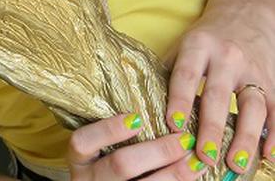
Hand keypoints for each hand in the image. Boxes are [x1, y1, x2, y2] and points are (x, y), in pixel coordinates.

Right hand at [68, 114, 203, 180]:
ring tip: (197, 160)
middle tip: (184, 138)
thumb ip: (117, 132)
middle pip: (121, 165)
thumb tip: (155, 102)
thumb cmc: (106, 166)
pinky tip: (195, 176)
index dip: (108, 130)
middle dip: (157, 152)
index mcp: (78, 161)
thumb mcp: (100, 151)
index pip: (83, 142)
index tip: (136, 117)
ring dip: (176, 174)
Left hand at [165, 2, 274, 168]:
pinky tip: (267, 156)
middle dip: (212, 129)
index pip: (186, 75)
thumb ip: (167, 72)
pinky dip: (274, 135)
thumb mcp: (182, 45)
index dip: (180, 100)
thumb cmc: (205, 37)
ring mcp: (253, 71)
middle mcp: (227, 58)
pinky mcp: (273, 82)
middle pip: (219, 96)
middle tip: (204, 157)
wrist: (245, 12)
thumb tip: (144, 107)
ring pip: (252, 107)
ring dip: (245, 139)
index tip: (174, 125)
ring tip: (235, 166)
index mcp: (198, 46)